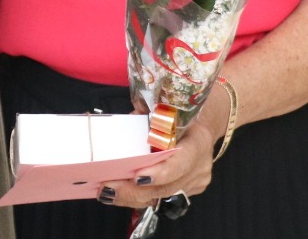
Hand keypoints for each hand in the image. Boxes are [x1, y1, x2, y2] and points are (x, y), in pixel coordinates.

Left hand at [98, 84, 231, 210]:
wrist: (201, 126)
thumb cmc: (183, 114)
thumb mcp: (169, 109)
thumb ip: (148, 116)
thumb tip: (125, 121)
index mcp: (198, 142)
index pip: (181, 163)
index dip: (160, 173)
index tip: (137, 177)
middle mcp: (199, 167)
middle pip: (167, 187)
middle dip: (134, 190)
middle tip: (108, 187)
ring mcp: (195, 183)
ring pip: (161, 197)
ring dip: (132, 197)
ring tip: (106, 193)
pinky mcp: (187, 191)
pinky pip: (162, 198)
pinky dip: (139, 197)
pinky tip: (119, 194)